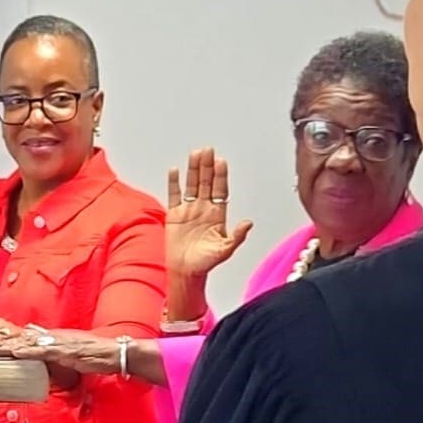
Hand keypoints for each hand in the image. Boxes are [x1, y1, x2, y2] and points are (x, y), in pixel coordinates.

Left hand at [0, 327, 115, 374]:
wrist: (113, 352)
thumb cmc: (94, 352)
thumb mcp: (70, 347)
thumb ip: (54, 343)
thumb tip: (38, 337)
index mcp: (53, 336)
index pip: (25, 336)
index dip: (7, 337)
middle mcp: (52, 336)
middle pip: (21, 337)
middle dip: (1, 340)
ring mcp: (57, 342)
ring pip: (28, 342)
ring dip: (9, 345)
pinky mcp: (64, 351)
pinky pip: (42, 352)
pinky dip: (28, 352)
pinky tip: (15, 353)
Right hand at [166, 148, 251, 278]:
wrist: (186, 271)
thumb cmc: (206, 263)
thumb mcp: (225, 250)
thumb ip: (237, 236)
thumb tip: (248, 223)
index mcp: (217, 214)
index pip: (220, 190)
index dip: (220, 176)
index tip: (221, 162)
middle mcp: (204, 208)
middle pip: (206, 182)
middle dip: (207, 166)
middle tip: (208, 150)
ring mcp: (189, 210)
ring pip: (191, 184)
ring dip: (193, 170)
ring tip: (195, 154)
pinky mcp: (174, 215)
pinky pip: (174, 195)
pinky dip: (174, 183)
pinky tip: (175, 170)